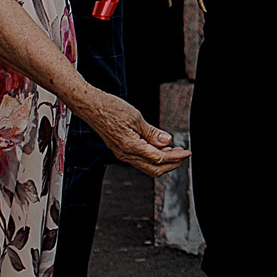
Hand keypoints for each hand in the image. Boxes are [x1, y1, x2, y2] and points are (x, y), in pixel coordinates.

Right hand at [74, 90, 188, 177]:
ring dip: (162, 161)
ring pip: (146, 166)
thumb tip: (167, 141)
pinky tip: (159, 147)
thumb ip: (152, 132)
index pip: (159, 158)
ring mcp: (121, 153)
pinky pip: (139, 160)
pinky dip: (152, 157)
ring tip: (173, 150)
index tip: (187, 153)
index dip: (176, 157)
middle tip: (182, 154)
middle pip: (153, 169)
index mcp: (130, 146)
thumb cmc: (110, 108)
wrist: (90, 106)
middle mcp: (125, 154)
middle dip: (171, 164)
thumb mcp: (136, 118)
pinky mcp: (120, 150)